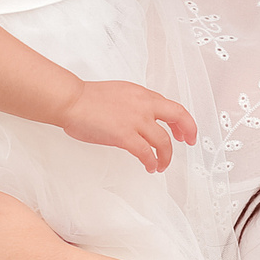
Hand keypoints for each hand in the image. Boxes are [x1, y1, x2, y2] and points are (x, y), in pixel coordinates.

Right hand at [57, 79, 197, 170]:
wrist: (71, 100)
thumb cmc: (87, 99)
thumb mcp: (120, 93)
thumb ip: (135, 104)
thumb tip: (141, 118)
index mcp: (142, 94)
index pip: (171, 106)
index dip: (181, 120)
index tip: (183, 130)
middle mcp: (144, 105)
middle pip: (178, 116)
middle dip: (189, 130)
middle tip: (189, 142)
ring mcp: (135, 120)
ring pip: (164, 141)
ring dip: (166, 156)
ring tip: (161, 165)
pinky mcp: (124, 135)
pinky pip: (146, 152)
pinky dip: (151, 162)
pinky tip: (150, 167)